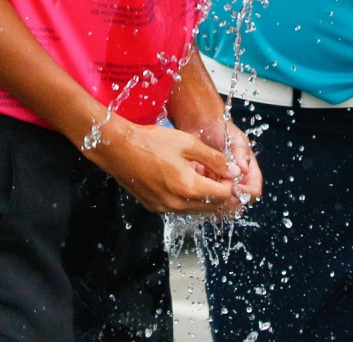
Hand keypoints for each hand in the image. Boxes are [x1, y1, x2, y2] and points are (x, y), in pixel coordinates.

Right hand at [82, 115, 243, 214]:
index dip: (229, 184)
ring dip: (205, 196)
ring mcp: (164, 208)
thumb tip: (234, 171)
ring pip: (196, 209)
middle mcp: (177, 204)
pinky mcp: (154, 207)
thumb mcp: (188, 143)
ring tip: (202, 175)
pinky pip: (180, 208)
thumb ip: (214, 159)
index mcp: (188, 187)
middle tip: (219, 174)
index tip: (227, 171)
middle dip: (220, 192)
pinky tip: (185, 181)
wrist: (118, 149)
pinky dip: (188, 199)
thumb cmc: (151, 142)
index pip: (223, 195)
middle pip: (211, 207)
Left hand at [189, 116, 261, 202]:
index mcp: (249, 174)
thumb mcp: (236, 139)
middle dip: (228, 200)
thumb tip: (244, 170)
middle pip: (238, 204)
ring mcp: (221, 188)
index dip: (246, 193)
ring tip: (204, 186)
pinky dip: (201, 196)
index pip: (253, 192)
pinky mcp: (206, 188)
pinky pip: (206, 201)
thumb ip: (241, 153)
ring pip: (221, 206)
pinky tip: (194, 185)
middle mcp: (236, 184)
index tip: (235, 187)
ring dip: (213, 199)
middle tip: (217, 191)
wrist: (203, 127)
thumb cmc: (223, 132)